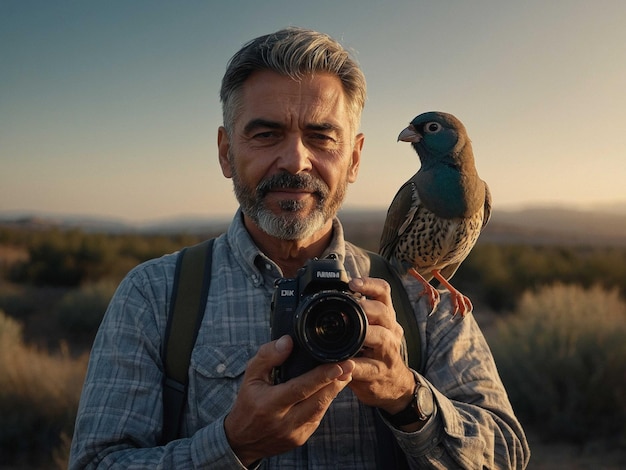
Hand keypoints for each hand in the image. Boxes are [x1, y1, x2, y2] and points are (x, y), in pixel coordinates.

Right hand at [224, 335, 354, 465]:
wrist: (242, 440)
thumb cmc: (247, 403)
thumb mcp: (250, 376)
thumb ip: (267, 356)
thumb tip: (288, 341)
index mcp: (268, 404)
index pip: (300, 388)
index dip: (321, 376)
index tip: (338, 365)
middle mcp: (282, 421)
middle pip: (317, 401)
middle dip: (336, 382)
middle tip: (349, 365)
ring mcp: (293, 433)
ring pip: (320, 410)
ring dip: (333, 391)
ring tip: (344, 374)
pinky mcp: (300, 439)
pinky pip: (317, 418)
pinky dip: (324, 402)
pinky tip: (328, 389)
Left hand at [348, 277, 414, 414]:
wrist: (395, 386)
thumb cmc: (376, 353)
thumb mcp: (371, 330)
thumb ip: (356, 316)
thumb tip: (326, 298)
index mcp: (385, 316)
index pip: (384, 292)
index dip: (370, 284)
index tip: (352, 283)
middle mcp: (390, 331)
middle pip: (384, 311)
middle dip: (367, 307)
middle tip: (350, 306)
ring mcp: (388, 352)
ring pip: (381, 337)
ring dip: (363, 334)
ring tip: (349, 333)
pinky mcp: (380, 373)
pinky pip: (367, 367)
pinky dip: (353, 365)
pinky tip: (342, 364)